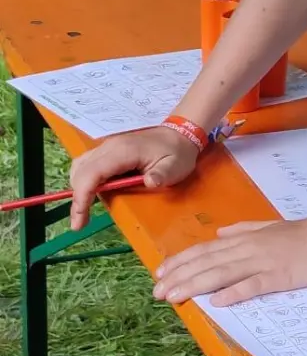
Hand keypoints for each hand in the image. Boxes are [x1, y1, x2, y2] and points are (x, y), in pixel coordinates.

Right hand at [69, 125, 197, 229]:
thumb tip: (150, 183)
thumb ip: (163, 175)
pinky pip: (87, 165)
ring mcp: (106, 147)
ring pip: (80, 167)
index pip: (92, 172)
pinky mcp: (107, 151)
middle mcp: (109, 147)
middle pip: (80, 171)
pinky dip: (84, 181)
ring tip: (84, 211)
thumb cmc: (177, 152)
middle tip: (81, 222)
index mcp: (123, 151)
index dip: (82, 195)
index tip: (79, 217)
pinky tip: (91, 195)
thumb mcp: (176, 166)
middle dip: (77, 198)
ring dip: (79, 189)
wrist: (180, 134)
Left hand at [151, 214, 306, 305]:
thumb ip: (244, 230)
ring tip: (174, 297)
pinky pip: (253, 285)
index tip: (160, 273)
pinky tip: (216, 302)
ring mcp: (263, 262)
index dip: (182, 261)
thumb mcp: (269, 227)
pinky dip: (233, 293)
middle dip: (179, 277)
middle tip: (157, 292)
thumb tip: (220, 233)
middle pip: (207, 263)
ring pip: (222, 273)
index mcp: (245, 239)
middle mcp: (248, 249)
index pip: (206, 250)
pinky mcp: (279, 276)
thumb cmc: (303, 234)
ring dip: (195, 285)